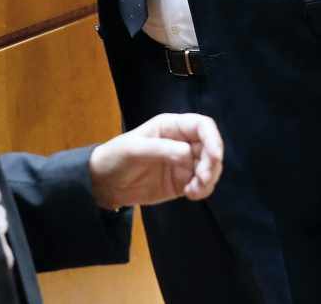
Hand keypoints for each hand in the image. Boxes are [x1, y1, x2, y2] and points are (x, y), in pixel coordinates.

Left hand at [88, 113, 223, 209]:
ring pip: (211, 168)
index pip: (202, 126)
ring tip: (192, 190)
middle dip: (212, 164)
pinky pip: (202, 184)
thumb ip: (161, 149)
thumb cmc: (116, 157)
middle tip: (201, 179)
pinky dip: (202, 190)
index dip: (213, 139)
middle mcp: (181, 142)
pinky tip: (189, 194)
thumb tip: (188, 154)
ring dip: (208, 180)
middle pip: (211, 148)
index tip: (214, 157)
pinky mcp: (182, 181)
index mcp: (171, 127)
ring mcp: (183, 162)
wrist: (105, 183)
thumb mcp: (134, 149)